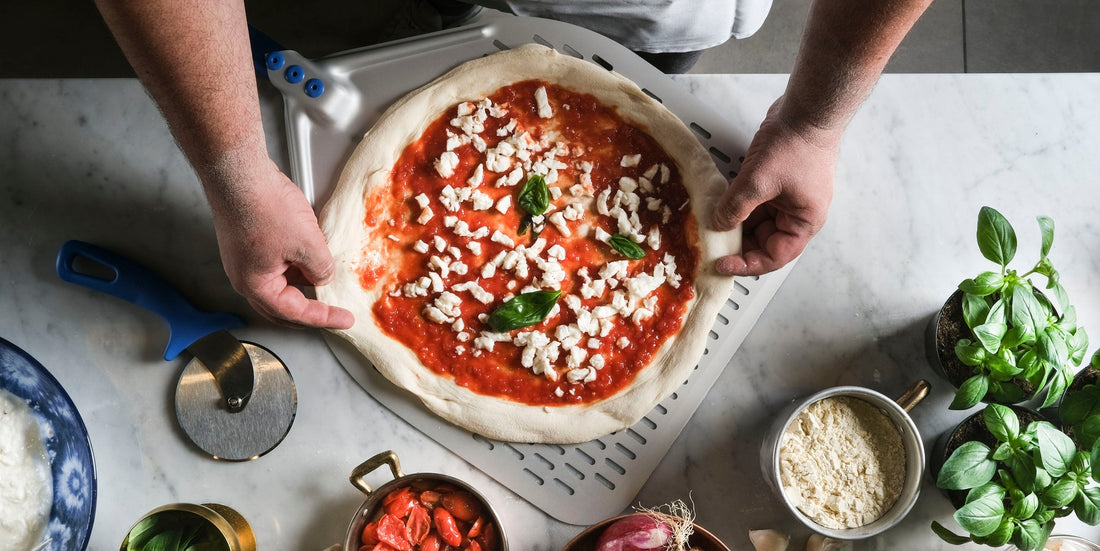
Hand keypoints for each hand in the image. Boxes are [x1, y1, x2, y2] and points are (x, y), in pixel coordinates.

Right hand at [206, 160, 353, 328]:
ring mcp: (244, 259)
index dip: (324, 318)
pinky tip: (312, 257)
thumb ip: (321, 268)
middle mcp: (245, 277)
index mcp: (255, 285)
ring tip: (328, 282)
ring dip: (303, 286)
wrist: (239, 172)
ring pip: (279, 283)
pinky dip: (296, 267)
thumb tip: (324, 277)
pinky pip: (276, 264)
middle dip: (309, 311)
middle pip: (282, 307)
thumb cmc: (263, 206)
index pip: (295, 313)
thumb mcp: (307, 243)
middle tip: (334, 312)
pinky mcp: (248, 242)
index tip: (344, 320)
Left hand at [711, 97, 839, 275]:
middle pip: (765, 241)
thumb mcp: (758, 181)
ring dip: (737, 224)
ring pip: (758, 222)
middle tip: (715, 245)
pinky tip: (722, 204)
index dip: (748, 264)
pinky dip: (739, 206)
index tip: (724, 263)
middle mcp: (798, 213)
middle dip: (740, 244)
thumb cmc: (796, 144)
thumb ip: (736, 207)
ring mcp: (788, 197)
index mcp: (804, 222)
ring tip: (714, 224)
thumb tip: (718, 225)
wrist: (805, 109)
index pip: (775, 256)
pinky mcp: (778, 182)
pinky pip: (756, 203)